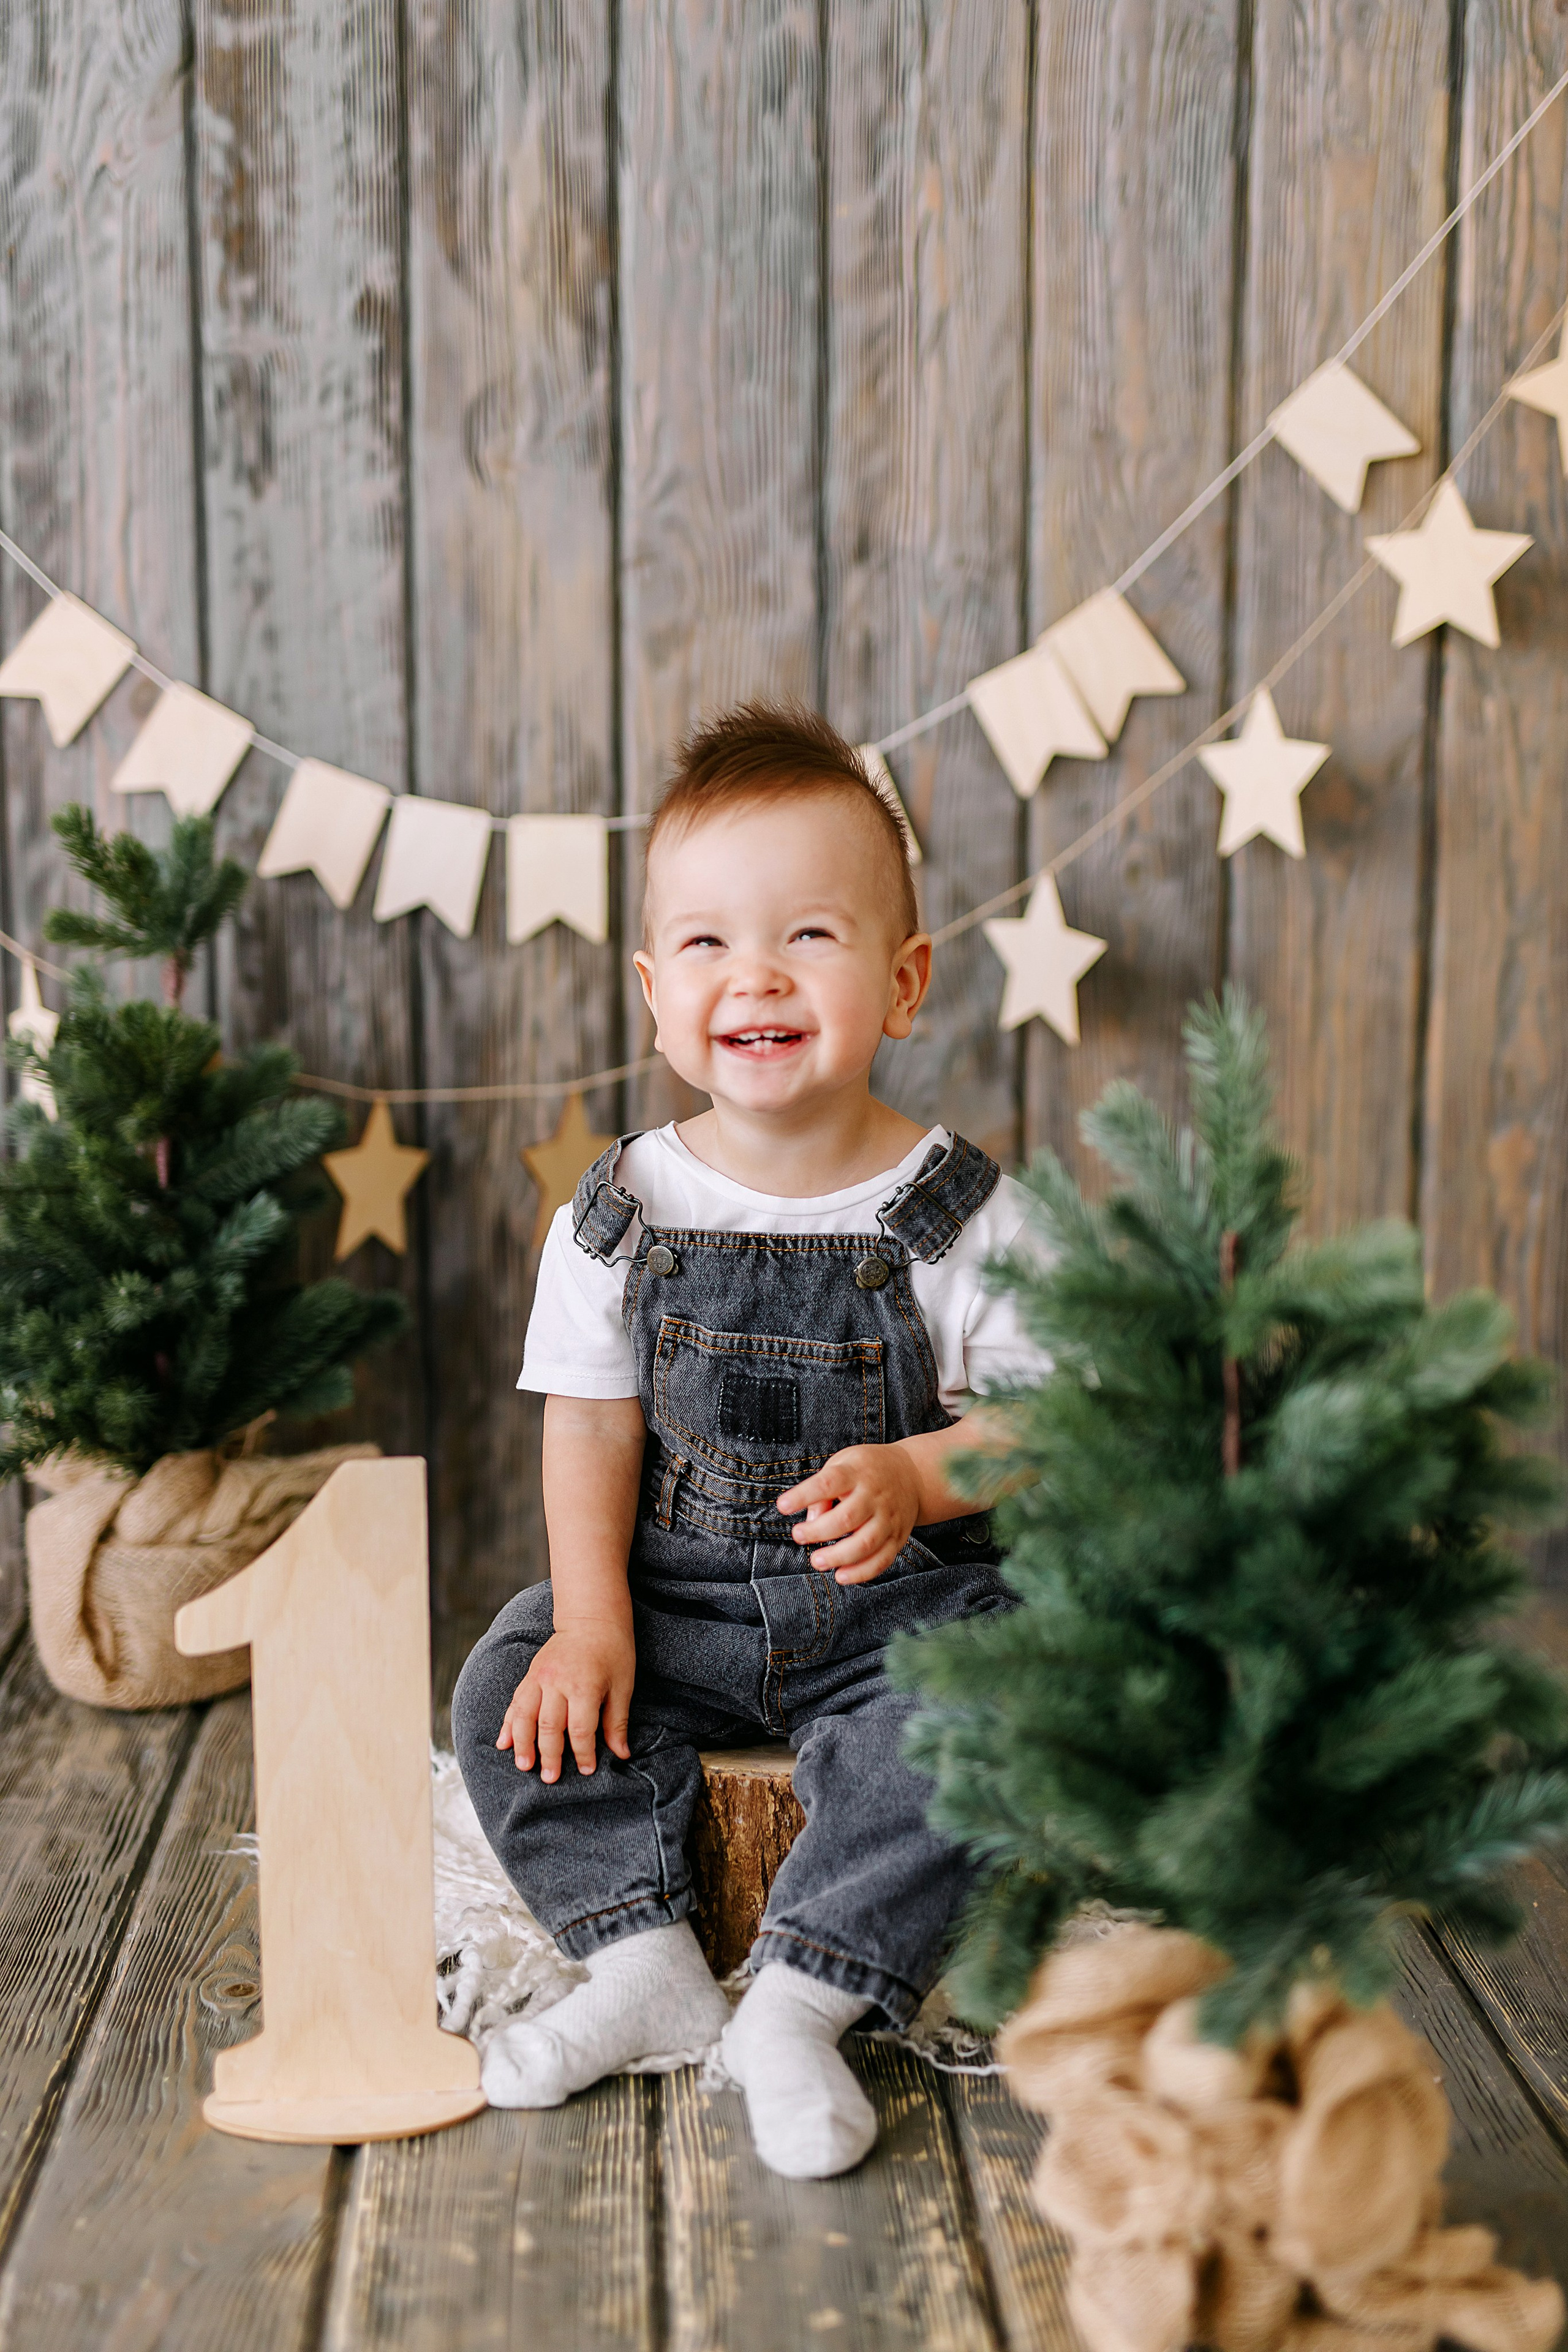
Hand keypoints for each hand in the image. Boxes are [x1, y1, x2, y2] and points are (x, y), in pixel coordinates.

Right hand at [496, 1620, 635, 1782]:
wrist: (591, 1618)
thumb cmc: (613, 1652)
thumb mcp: (623, 1685)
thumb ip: (617, 1721)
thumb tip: (622, 1753)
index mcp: (584, 1686)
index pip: (580, 1729)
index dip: (583, 1753)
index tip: (586, 1770)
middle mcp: (558, 1682)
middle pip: (549, 1726)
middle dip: (549, 1755)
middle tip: (549, 1779)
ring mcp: (540, 1678)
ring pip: (526, 1716)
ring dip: (523, 1743)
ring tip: (523, 1766)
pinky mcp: (530, 1675)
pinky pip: (516, 1702)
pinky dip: (509, 1724)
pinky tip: (503, 1742)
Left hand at [776, 1444, 922, 1583]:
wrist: (913, 1475)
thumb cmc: (867, 1470)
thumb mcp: (842, 1464)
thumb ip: (822, 1490)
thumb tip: (810, 1522)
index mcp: (857, 1473)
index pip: (829, 1483)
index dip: (804, 1495)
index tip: (782, 1506)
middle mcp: (875, 1496)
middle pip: (848, 1517)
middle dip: (819, 1531)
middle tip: (799, 1536)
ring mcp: (889, 1519)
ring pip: (866, 1543)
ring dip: (839, 1556)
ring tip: (817, 1561)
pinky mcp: (898, 1538)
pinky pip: (882, 1560)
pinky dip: (861, 1573)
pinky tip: (841, 1576)